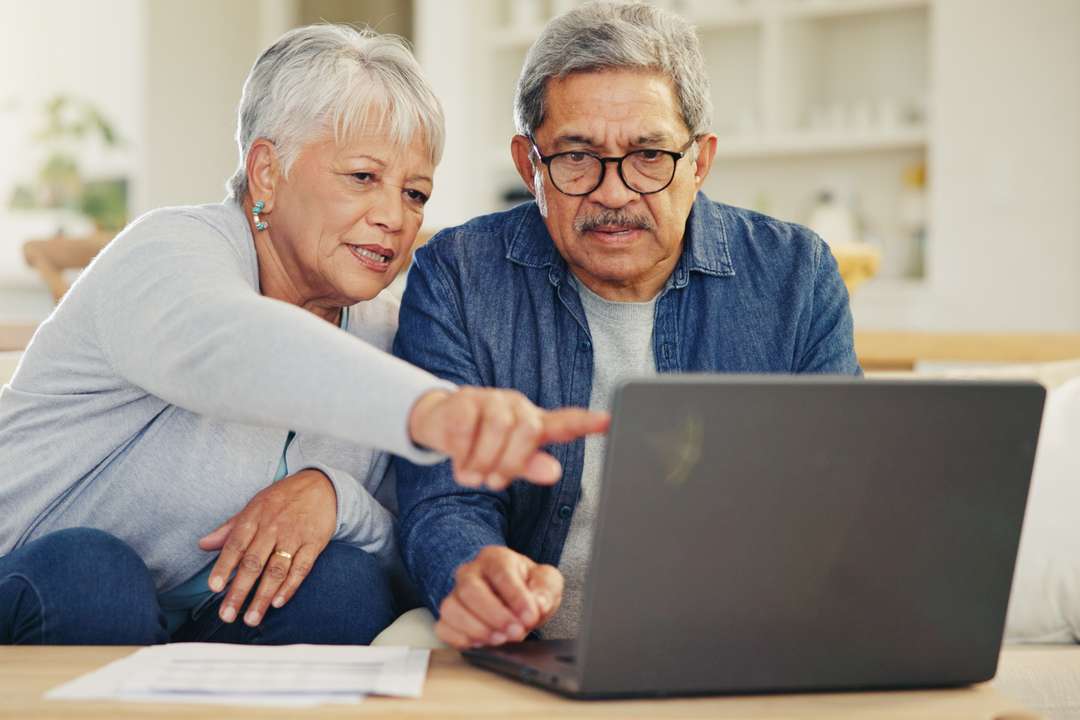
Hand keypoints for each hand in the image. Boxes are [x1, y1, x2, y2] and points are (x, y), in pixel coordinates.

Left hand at [198, 468, 336, 625]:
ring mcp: (294, 537)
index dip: (223, 567)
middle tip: (227, 614)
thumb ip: (229, 529)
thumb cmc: (282, 499)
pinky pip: (301, 568)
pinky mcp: (314, 544)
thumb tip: (203, 544)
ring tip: (251, 618)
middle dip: (239, 591)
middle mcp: (273, 528)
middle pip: (253, 563)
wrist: (320, 485)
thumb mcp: (253, 507)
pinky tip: (278, 602)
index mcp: (254, 518)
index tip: (213, 587)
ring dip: (263, 596)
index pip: (235, 545)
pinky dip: (290, 587)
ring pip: (276, 570)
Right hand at [408, 388, 609, 489]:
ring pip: (498, 427)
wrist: (439, 424)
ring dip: (483, 461)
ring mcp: (491, 399)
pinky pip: (468, 428)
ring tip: (473, 475)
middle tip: (493, 481)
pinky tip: (460, 462)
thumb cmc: (482, 445)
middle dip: (510, 463)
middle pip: (528, 430)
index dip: (587, 422)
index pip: (566, 421)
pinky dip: (463, 453)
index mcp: (535, 423)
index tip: (608, 421)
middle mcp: (517, 407)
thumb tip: (553, 471)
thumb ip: (530, 466)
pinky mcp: (464, 399)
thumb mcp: (507, 461)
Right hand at [435, 546, 562, 648]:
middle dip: (494, 615)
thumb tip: (538, 604)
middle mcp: (470, 573)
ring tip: (500, 640)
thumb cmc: (528, 587)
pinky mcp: (449, 618)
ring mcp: (456, 595)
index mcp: (495, 558)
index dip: (515, 596)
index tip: (530, 616)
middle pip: (470, 589)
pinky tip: (481, 645)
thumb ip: (545, 589)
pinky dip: (460, 640)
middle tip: (516, 632)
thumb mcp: (547, 582)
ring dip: (477, 629)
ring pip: (452, 609)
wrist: (515, 599)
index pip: (500, 571)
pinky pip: (443, 628)